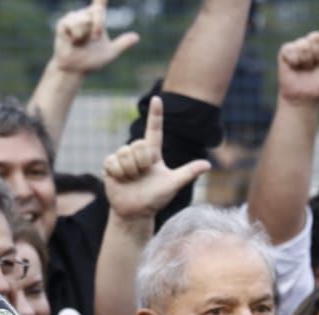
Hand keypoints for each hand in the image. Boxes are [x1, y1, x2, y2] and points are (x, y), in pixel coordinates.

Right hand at [51, 0, 138, 74]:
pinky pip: (71, 24)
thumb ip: (122, 43)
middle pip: (96, 12)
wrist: (76, 70)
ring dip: (85, 34)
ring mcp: (73, 18)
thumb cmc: (92, 60)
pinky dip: (75, 36)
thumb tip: (137, 37)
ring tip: (80, 42)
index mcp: (97, 20)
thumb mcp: (110, 53)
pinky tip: (72, 41)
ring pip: (83, 20)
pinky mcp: (63, 23)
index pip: (100, 5)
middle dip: (98, 25)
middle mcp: (85, 16)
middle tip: (96, 38)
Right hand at [103, 96, 211, 221]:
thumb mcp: (172, 184)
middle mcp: (138, 152)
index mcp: (153, 153)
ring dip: (131, 170)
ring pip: (126, 153)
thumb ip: (188, 173)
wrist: (135, 212)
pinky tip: (121, 180)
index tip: (157, 99)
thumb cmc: (155, 199)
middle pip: (139, 144)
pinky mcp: (110, 164)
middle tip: (142, 175)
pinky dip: (120, 173)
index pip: (155, 130)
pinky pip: (114, 161)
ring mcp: (123, 157)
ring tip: (132, 180)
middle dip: (142, 163)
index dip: (156, 115)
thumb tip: (208, 165)